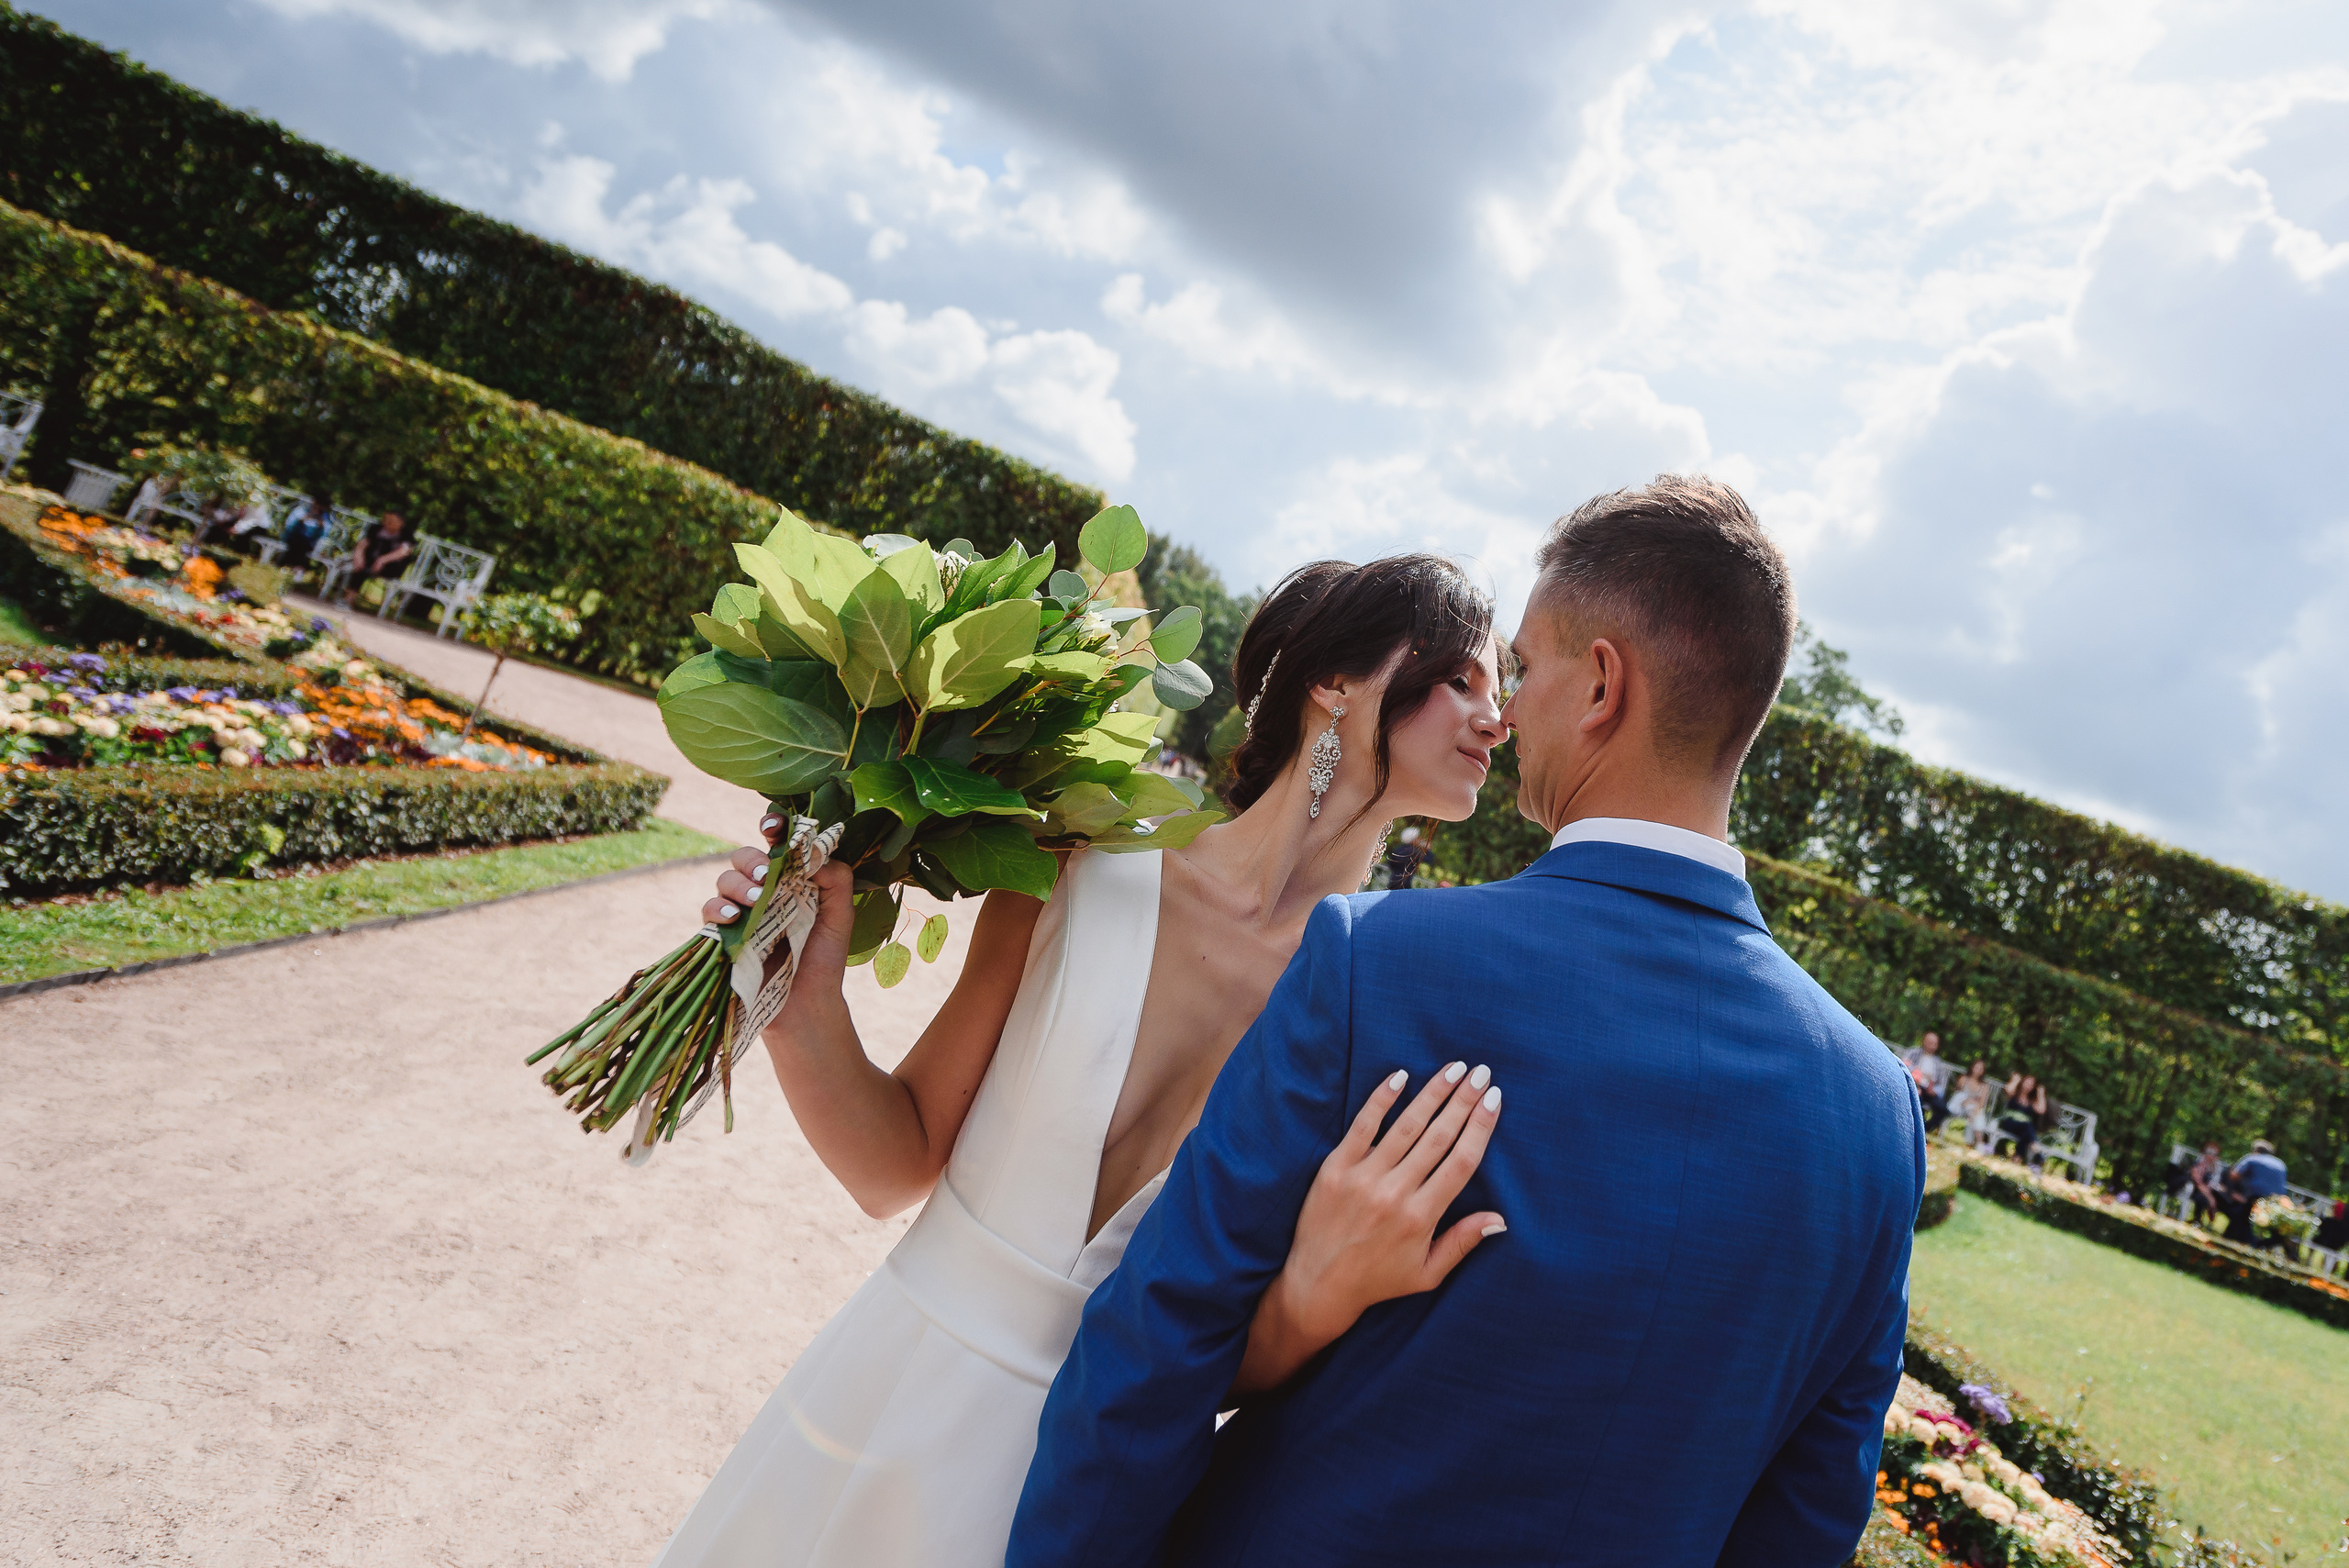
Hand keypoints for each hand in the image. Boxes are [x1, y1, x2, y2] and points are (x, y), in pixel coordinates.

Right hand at [700, 811, 857, 996]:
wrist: (808, 1004)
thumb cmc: (825, 958)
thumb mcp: (841, 915)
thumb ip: (836, 879)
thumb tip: (812, 853)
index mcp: (791, 880)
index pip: (778, 844)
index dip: (773, 827)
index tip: (772, 826)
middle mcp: (764, 890)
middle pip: (745, 857)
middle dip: (752, 861)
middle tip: (768, 877)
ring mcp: (742, 912)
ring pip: (725, 879)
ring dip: (737, 883)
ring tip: (755, 899)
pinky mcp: (724, 935)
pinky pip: (710, 911)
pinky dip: (718, 908)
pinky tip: (733, 917)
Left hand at [1241, 1062, 1503, 1390]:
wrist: (1318, 1285)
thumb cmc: (1378, 1281)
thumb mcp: (1427, 1273)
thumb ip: (1462, 1243)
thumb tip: (1501, 1219)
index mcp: (1421, 1217)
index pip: (1461, 1162)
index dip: (1480, 1128)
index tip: (1495, 1100)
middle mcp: (1395, 1193)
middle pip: (1438, 1137)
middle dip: (1463, 1101)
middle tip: (1482, 1072)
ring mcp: (1363, 1178)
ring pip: (1405, 1126)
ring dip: (1432, 1093)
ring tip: (1454, 1068)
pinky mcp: (1335, 1169)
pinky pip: (1362, 1127)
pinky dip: (1381, 1100)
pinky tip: (1400, 1076)